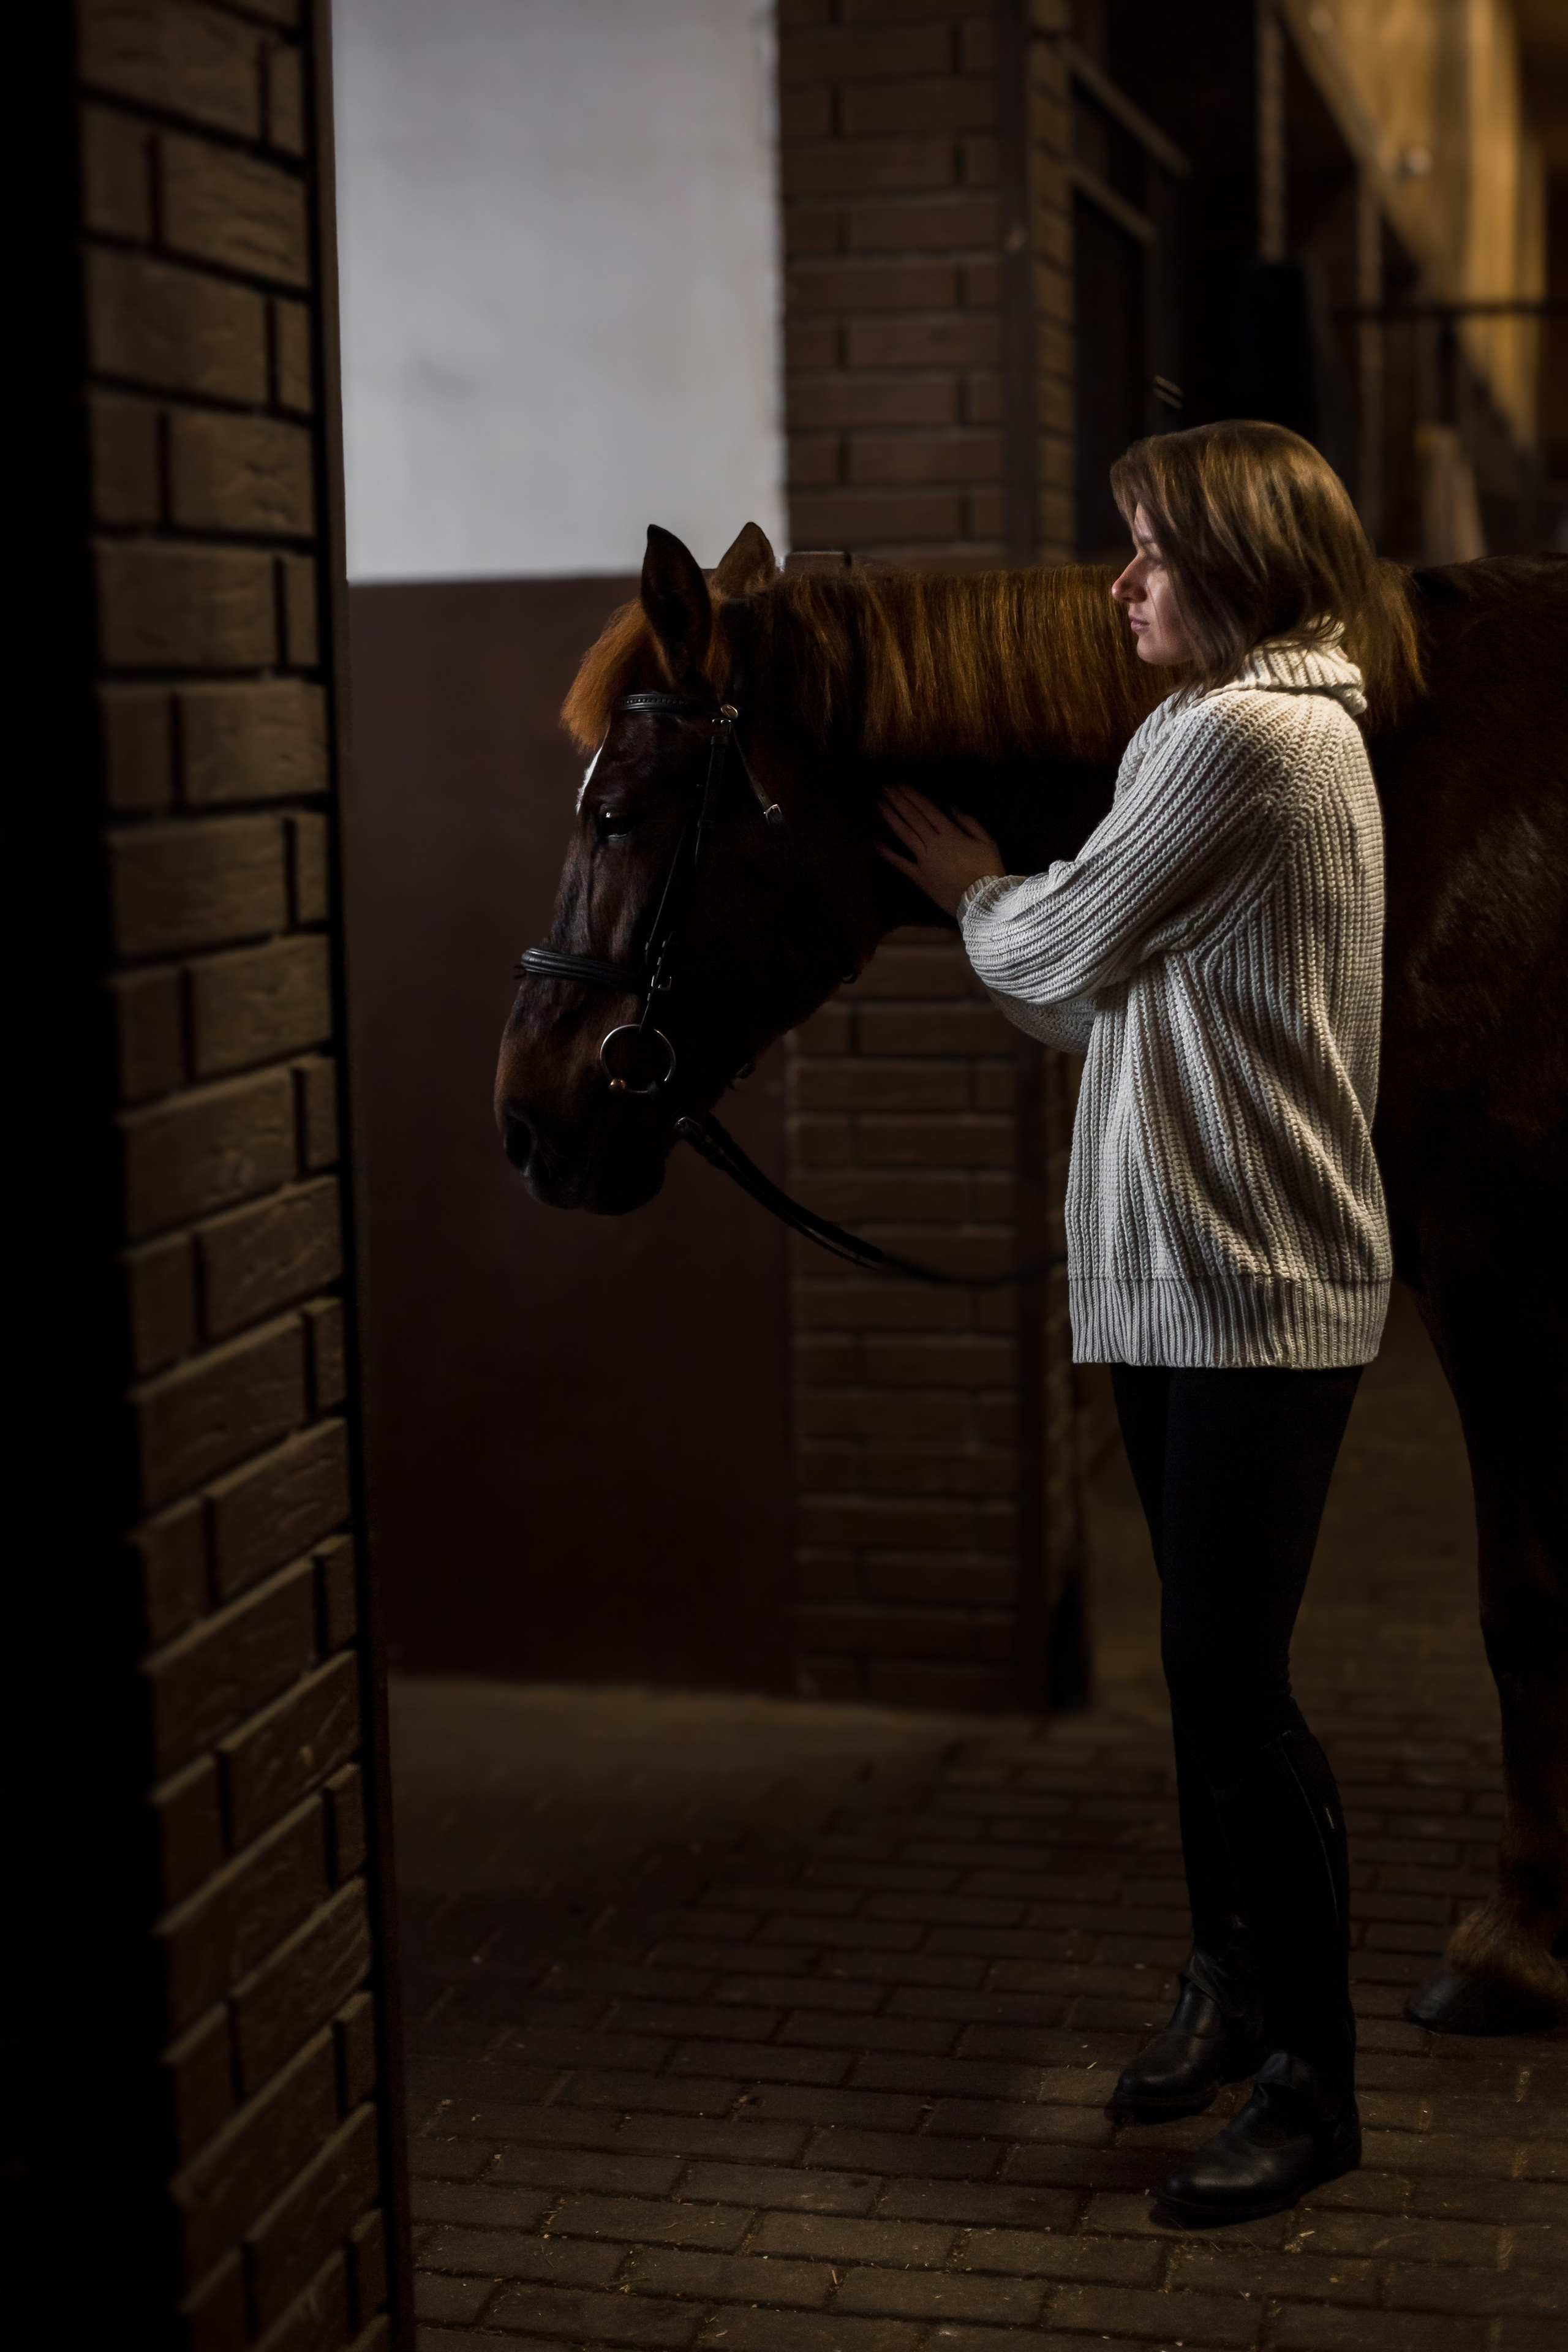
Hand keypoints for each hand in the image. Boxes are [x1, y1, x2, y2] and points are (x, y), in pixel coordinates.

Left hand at [877, 785, 1003, 915]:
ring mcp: (924, 860)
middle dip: (898, 801)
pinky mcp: (919, 877)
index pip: (927, 810)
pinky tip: (875, 844)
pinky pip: (901, 864)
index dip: (912, 796)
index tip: (900, 785)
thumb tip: (951, 807)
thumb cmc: (988, 869)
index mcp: (950, 833)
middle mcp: (934, 843)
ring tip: (879, 804)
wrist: (982, 901)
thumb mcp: (987, 841)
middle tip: (885, 788)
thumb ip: (969, 822)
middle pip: (913, 818)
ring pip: (905, 835)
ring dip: (891, 819)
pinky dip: (888, 854)